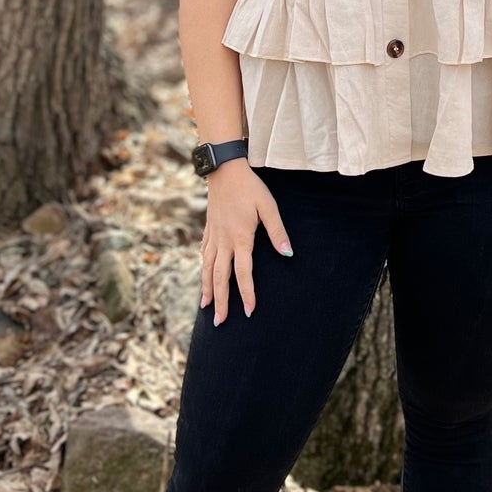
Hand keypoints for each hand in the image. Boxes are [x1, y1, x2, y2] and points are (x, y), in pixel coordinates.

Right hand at [200, 161, 292, 323]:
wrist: (224, 169)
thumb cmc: (250, 188)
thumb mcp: (268, 207)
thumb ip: (277, 231)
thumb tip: (287, 253)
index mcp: (240, 238)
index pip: (243, 273)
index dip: (247, 293)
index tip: (250, 311)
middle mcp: (223, 241)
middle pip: (220, 277)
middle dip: (221, 301)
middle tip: (219, 322)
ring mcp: (214, 236)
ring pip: (208, 268)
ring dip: (207, 289)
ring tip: (206, 307)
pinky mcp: (209, 229)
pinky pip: (204, 254)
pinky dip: (204, 269)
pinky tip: (204, 276)